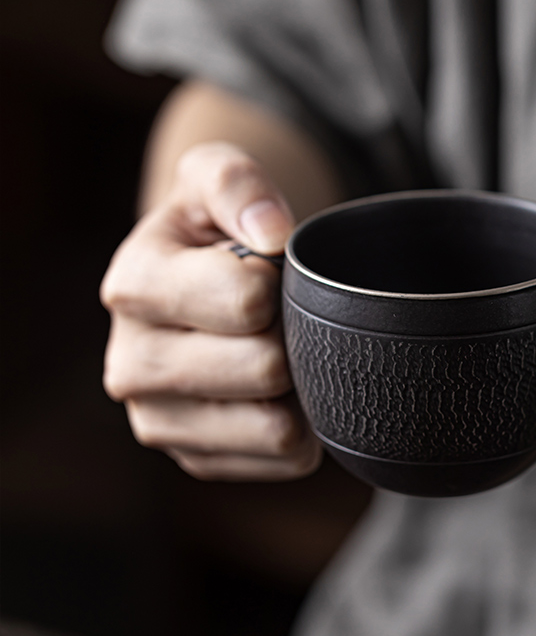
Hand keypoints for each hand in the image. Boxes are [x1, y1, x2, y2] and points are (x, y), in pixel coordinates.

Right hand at [100, 142, 321, 480]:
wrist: (196, 284)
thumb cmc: (213, 228)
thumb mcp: (216, 178)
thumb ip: (239, 186)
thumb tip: (272, 233)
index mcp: (134, 287)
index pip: (248, 302)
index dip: (282, 282)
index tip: (271, 271)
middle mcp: (131, 365)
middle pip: (266, 369)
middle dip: (294, 337)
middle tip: (285, 317)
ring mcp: (160, 421)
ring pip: (278, 428)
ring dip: (303, 386)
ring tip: (287, 350)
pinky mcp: (196, 457)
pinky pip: (284, 457)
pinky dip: (302, 426)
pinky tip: (283, 391)